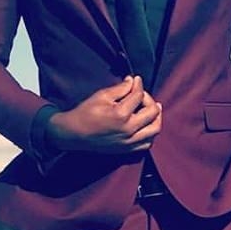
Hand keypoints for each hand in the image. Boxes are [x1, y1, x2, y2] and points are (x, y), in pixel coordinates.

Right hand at [46, 76, 161, 153]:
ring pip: (155, 129)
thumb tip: (133, 81)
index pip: (139, 96)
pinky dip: (150, 133)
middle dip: (149, 99)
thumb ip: (120, 88)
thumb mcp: (101, 95)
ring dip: (156, 117)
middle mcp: (129, 130)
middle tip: (141, 95)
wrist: (74, 134)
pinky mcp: (127, 149)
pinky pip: (147, 143)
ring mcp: (129, 142)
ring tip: (152, 109)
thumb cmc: (85, 113)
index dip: (138, 84)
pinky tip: (146, 125)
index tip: (136, 80)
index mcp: (121, 115)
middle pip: (153, 112)